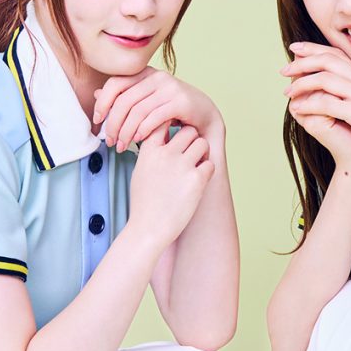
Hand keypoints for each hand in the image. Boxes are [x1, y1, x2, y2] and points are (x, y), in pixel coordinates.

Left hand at [93, 68, 222, 152]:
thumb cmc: (174, 111)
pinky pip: (154, 117)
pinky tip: (138, 140)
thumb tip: (96, 95)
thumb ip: (124, 98)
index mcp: (146, 73)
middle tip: (110, 141)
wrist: (206, 116)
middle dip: (113, 123)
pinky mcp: (181, 101)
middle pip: (124, 100)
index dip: (103, 102)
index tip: (98, 120)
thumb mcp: (146, 101)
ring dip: (126, 131)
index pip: (115, 83)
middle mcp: (157, 76)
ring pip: (137, 110)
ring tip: (122, 146)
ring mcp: (170, 87)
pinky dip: (143, 130)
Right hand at [126, 124, 214, 247]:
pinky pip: (210, 164)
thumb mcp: (140, 171)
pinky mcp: (196, 179)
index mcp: (149, 151)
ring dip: (202, 153)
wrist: (148, 228)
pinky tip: (198, 182)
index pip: (163, 122)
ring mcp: (181, 166)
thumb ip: (152, 153)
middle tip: (190, 154)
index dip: (172, 126)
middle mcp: (165, 154)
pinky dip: (207, 171)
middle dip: (192, 140)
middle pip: (188, 131)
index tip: (175, 136)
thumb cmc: (144, 203)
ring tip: (196, 166)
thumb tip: (164, 137)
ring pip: (202, 143)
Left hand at [281, 42, 350, 170]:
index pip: (338, 54)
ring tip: (288, 91)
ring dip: (302, 84)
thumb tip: (344, 85)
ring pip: (325, 79)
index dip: (314, 48)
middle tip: (284, 69)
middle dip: (302, 62)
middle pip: (329, 61)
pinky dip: (309, 104)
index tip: (295, 48)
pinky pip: (328, 104)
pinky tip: (297, 109)